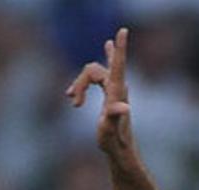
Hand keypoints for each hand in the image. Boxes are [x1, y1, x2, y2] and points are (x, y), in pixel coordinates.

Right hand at [65, 28, 132, 156]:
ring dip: (79, 85)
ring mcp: (114, 89)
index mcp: (117, 92)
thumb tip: (125, 106)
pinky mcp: (110, 94)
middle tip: (73, 103)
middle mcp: (117, 87)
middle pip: (93, 70)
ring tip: (73, 102)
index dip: (119, 48)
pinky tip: (92, 67)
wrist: (120, 150)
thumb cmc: (114, 142)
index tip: (123, 30)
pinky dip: (85, 79)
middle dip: (80, 83)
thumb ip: (114, 116)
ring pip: (91, 74)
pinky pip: (99, 74)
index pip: (118, 65)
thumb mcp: (109, 129)